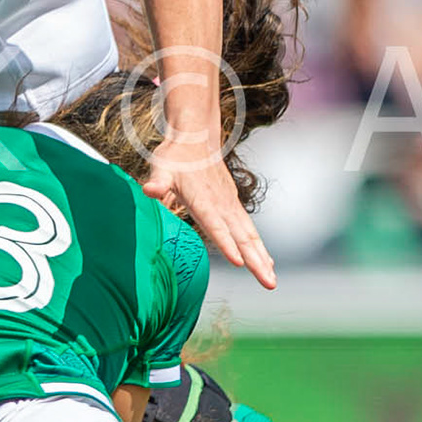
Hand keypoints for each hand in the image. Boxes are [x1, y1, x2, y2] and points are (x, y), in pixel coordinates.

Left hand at [143, 136, 275, 288]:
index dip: (226, 243)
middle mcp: (221, 205)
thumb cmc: (175, 156)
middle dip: (256, 261)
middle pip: (241, 237)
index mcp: (203, 199)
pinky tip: (266, 262)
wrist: (196, 137)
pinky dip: (259, 247)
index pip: (216, 225)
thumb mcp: (162, 167)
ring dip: (262, 258)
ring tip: (271, 280)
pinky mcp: (233, 205)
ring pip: (250, 236)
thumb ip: (158, 181)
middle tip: (269, 283)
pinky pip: (249, 230)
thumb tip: (149, 189)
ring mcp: (230, 205)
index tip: (238, 262)